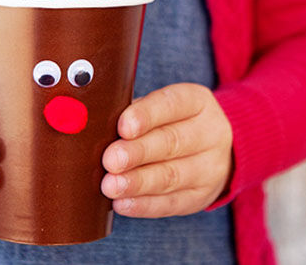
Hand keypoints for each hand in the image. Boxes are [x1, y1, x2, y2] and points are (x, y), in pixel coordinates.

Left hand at [100, 83, 232, 217]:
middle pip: (172, 142)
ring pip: (171, 176)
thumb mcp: (159, 107)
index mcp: (196, 102)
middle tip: (110, 160)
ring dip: (137, 182)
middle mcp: (210, 133)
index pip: (172, 104)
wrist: (210, 150)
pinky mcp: (201, 196)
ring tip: (110, 185)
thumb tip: (95, 126)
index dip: (146, 115)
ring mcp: (210, 167)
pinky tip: (122, 203)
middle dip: (137, 153)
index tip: (123, 127)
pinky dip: (144, 205)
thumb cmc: (169, 122)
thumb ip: (132, 114)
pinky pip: (171, 203)